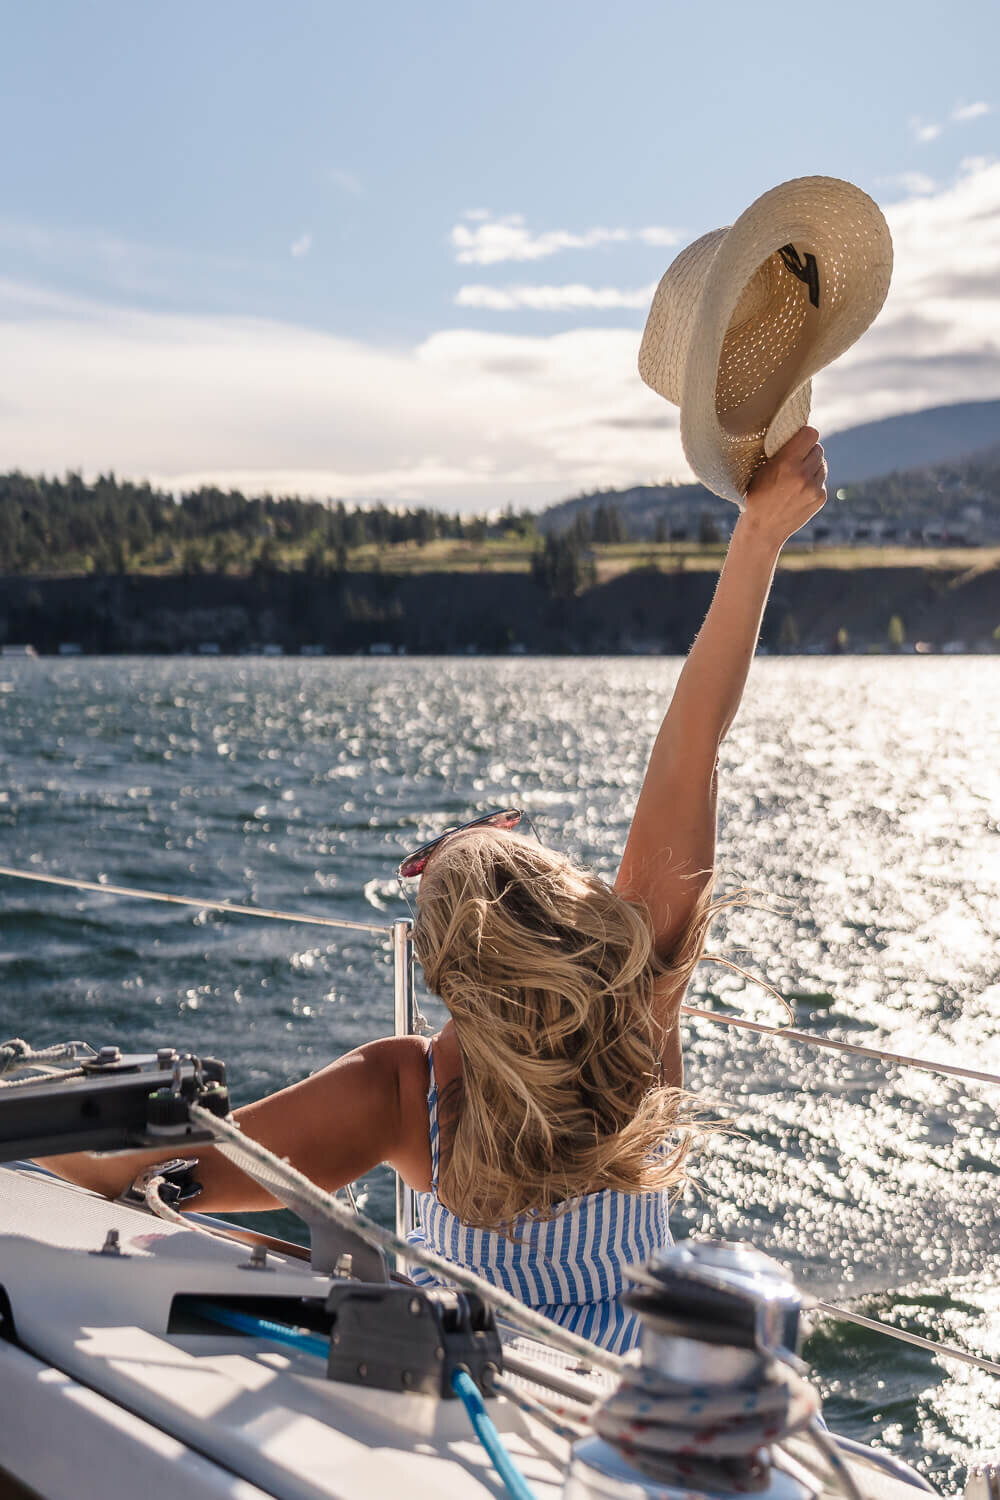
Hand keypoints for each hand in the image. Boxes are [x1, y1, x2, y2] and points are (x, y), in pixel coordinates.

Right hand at [742, 426, 826, 547]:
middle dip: (808, 451)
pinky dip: (814, 481)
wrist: (763, 528)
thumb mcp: (762, 470)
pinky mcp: (820, 498)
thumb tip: (798, 434)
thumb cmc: (757, 496)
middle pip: (818, 448)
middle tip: (796, 459)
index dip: (805, 434)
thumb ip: (782, 452)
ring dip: (812, 465)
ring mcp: (813, 488)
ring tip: (797, 475)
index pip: (811, 434)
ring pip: (822, 463)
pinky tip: (800, 489)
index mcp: (786, 464)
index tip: (799, 438)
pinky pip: (822, 479)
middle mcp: (803, 475)